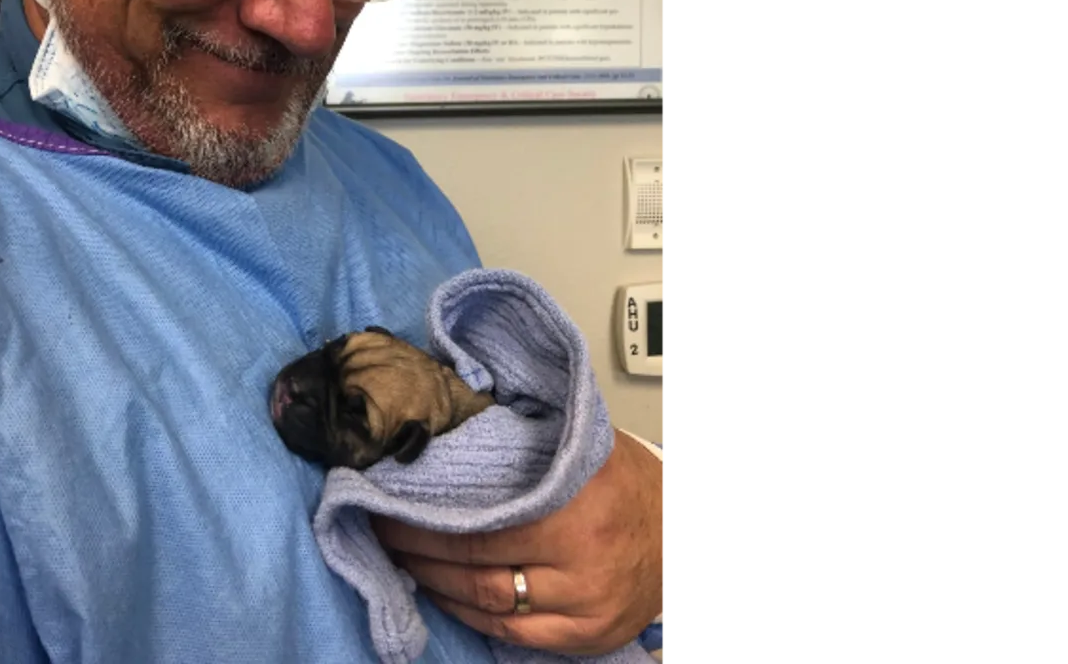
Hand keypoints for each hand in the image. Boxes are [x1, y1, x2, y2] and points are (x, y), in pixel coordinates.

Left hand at [370, 428, 663, 654]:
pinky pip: (512, 633)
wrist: (682, 530)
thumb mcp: (580, 449)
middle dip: (420, 554)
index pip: (476, 529)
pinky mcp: (588, 636)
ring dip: (436, 586)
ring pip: (488, 607)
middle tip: (385, 534)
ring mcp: (584, 608)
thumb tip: (449, 431)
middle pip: (475, 572)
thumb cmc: (628, 484)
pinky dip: (470, 615)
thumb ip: (521, 443)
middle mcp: (580, 567)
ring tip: (404, 562)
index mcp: (575, 511)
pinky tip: (444, 594)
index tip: (386, 509)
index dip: (422, 525)